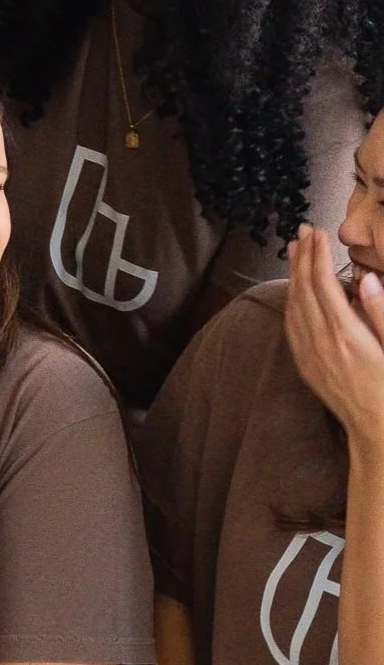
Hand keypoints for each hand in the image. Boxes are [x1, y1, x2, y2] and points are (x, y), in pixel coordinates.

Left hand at [286, 222, 383, 448]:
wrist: (379, 433)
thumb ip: (382, 313)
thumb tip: (367, 278)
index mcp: (346, 335)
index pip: (324, 284)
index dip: (318, 255)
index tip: (317, 232)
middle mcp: (322, 343)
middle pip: (304, 290)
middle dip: (303, 257)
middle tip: (303, 231)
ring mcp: (310, 356)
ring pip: (294, 306)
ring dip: (292, 275)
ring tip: (293, 250)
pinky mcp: (306, 366)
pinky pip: (291, 327)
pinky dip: (290, 301)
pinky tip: (292, 290)